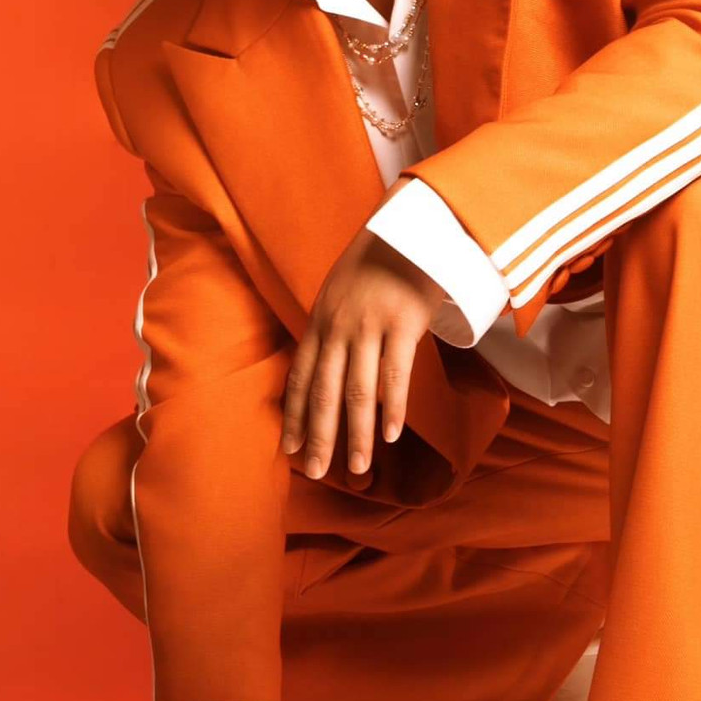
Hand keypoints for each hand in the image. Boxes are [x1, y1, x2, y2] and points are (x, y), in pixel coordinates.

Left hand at [281, 223, 448, 478]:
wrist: (411, 227)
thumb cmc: (378, 264)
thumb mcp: (339, 293)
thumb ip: (330, 329)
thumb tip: (323, 367)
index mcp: (319, 321)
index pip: (299, 378)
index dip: (293, 417)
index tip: (289, 450)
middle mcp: (338, 328)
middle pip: (324, 392)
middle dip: (319, 437)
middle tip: (316, 473)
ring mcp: (370, 326)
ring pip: (359, 392)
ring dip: (357, 435)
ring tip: (356, 467)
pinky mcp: (403, 324)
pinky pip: (396, 375)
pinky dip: (393, 409)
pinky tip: (389, 436)